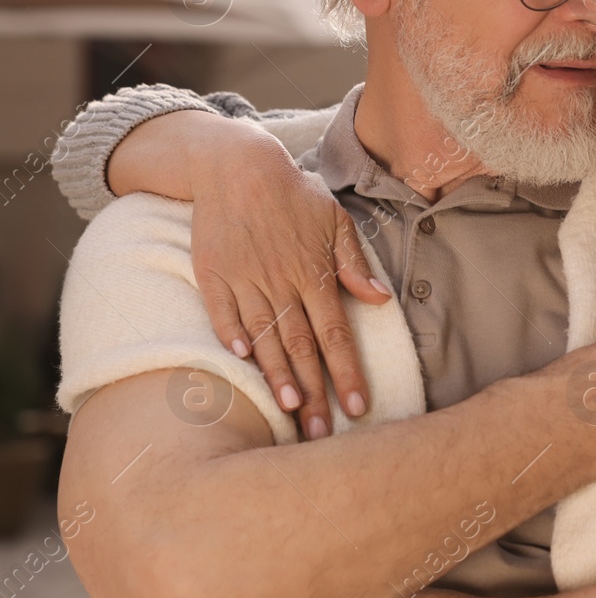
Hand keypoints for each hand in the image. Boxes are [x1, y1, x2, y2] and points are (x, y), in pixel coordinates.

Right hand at [180, 117, 391, 438]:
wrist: (237, 165)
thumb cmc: (294, 195)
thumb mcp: (335, 221)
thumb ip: (354, 264)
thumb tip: (381, 299)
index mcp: (315, 273)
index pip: (336, 335)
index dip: (346, 374)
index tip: (356, 408)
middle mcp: (282, 281)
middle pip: (301, 346)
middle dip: (313, 391)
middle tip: (319, 433)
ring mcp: (245, 278)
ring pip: (263, 335)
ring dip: (276, 373)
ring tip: (287, 409)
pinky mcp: (213, 273)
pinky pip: (222, 311)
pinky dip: (230, 334)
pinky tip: (240, 362)